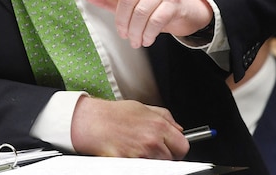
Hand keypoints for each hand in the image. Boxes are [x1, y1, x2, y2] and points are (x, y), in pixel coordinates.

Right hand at [70, 96, 189, 158]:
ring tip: (139, 147)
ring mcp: (142, 155)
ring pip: (159, 164)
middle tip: (152, 146)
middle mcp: (153, 141)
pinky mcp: (132, 164)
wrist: (93, 123)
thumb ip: (164, 117)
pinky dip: (140, 163)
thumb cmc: (114, 115)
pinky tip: (132, 153)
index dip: (177, 146)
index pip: (183, 145)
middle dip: (166, 154)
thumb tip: (178, 128)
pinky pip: (144, 167)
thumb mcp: (142, 107)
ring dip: (153, 159)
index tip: (172, 145)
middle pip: (172, 158)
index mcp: (158, 126)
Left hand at [83, 0, 213, 47]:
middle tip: (124, 35)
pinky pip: (156, 20)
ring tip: (135, 41)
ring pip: (142, 12)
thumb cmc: (152, 5)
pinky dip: (148, 34)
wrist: (183, 11)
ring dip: (136, 32)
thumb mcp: (128, 2)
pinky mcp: (173, 2)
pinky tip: (146, 39)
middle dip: (123, 22)